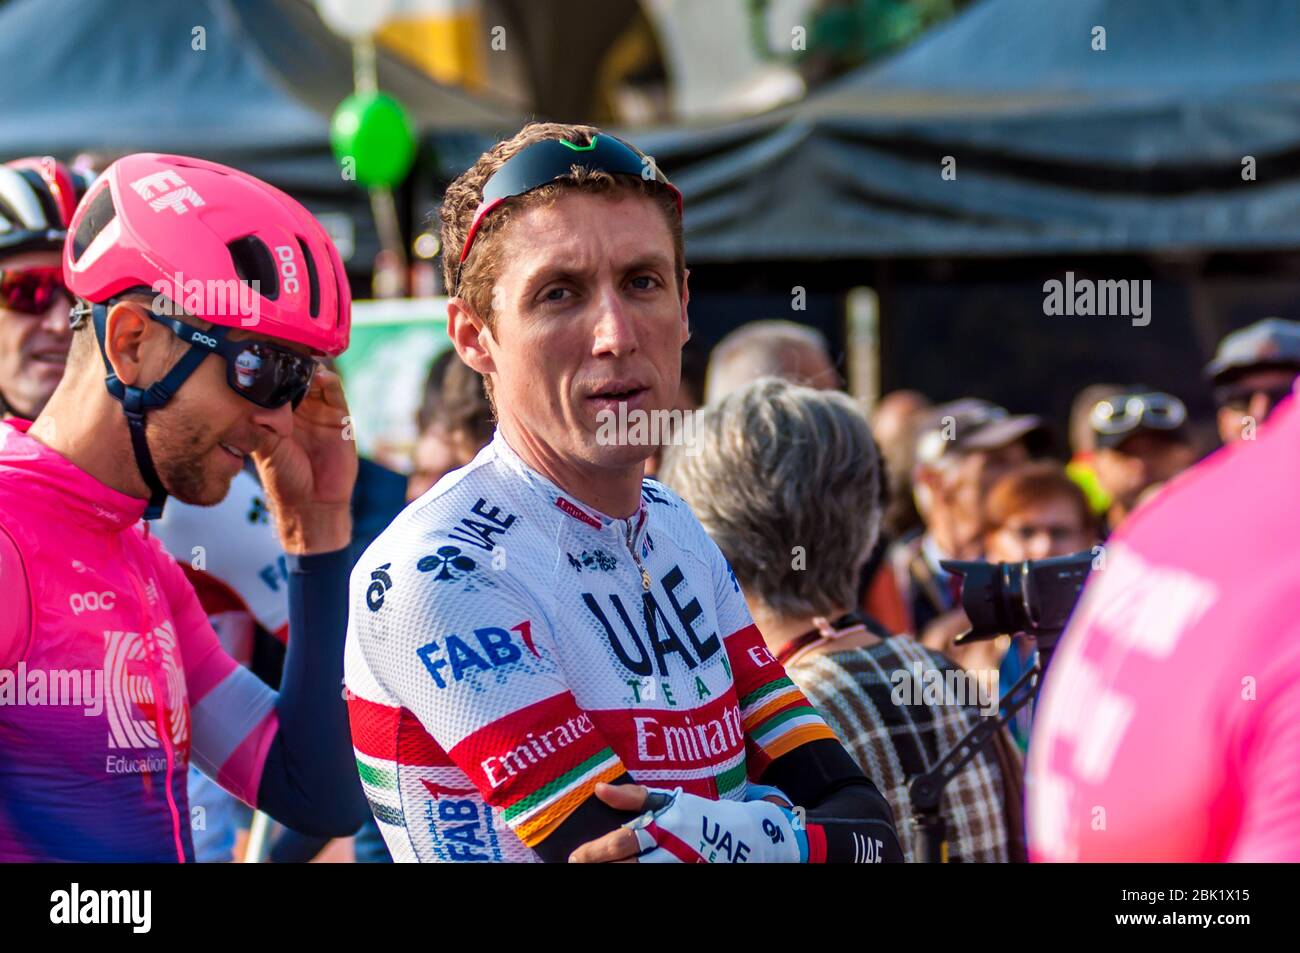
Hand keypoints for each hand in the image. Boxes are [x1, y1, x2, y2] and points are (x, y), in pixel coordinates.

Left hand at [254, 367, 356, 553]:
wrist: (313, 501)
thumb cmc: (284, 477)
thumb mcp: (264, 446)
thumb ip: (261, 420)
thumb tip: (256, 394)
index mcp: (272, 411)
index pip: (270, 381)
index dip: (266, 367)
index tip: (258, 350)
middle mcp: (295, 407)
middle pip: (292, 373)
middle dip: (287, 360)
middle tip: (281, 345)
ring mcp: (318, 409)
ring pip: (313, 377)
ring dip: (307, 367)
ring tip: (300, 359)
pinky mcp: (339, 415)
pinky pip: (334, 391)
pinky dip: (328, 380)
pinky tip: (320, 375)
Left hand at [570, 783, 805, 863]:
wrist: (750, 839)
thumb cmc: (704, 815)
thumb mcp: (673, 800)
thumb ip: (636, 797)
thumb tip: (599, 790)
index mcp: (667, 828)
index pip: (625, 842)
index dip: (598, 851)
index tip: (575, 856)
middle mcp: (673, 853)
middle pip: (630, 866)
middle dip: (603, 869)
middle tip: (577, 868)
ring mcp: (684, 868)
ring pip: (645, 876)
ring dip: (619, 875)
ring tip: (599, 874)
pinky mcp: (694, 877)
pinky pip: (662, 884)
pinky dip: (643, 881)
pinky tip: (625, 876)